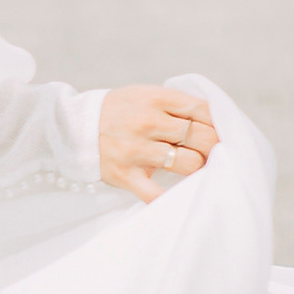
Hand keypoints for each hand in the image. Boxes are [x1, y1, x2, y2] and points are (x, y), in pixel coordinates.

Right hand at [99, 84, 218, 202]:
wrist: (72, 126)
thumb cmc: (119, 111)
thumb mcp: (145, 95)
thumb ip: (177, 105)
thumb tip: (216, 123)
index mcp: (155, 99)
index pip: (203, 111)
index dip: (219, 124)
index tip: (221, 133)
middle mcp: (147, 122)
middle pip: (202, 138)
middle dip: (212, 147)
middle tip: (210, 153)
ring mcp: (136, 150)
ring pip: (189, 164)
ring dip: (196, 167)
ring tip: (191, 166)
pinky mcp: (125, 175)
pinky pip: (156, 194)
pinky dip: (170, 198)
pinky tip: (177, 195)